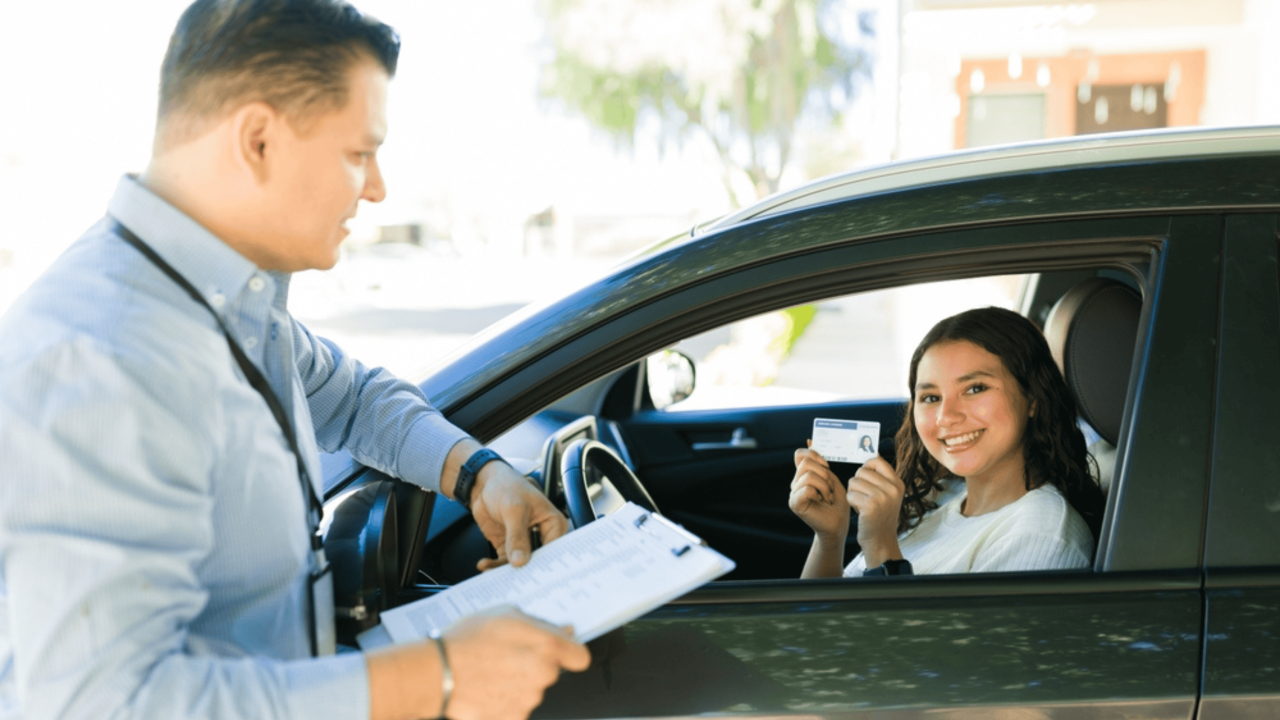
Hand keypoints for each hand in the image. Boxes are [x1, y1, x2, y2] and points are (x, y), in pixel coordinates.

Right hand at [366, 607, 589, 719]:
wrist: (436, 673)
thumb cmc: (466, 640)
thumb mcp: (505, 614)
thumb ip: (539, 624)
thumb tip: (562, 631)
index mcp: (546, 647)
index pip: (579, 657)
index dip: (570, 653)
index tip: (562, 652)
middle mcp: (543, 676)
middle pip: (550, 672)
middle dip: (535, 664)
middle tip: (508, 655)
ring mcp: (528, 700)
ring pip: (531, 690)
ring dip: (518, 682)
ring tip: (491, 670)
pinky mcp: (513, 717)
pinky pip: (515, 707)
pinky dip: (504, 700)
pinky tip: (487, 688)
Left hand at [471, 461, 568, 570]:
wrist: (482, 483)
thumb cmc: (506, 486)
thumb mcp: (514, 510)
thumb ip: (517, 536)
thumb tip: (520, 561)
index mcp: (552, 523)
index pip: (553, 550)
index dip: (544, 564)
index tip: (531, 576)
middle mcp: (541, 535)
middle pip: (537, 560)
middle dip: (524, 571)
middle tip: (511, 581)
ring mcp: (524, 542)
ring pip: (519, 564)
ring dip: (504, 570)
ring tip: (491, 572)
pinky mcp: (508, 546)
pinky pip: (504, 562)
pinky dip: (494, 566)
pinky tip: (485, 565)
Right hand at [788, 444, 849, 540]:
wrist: (839, 524)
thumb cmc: (837, 503)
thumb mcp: (831, 478)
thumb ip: (820, 463)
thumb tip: (809, 440)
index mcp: (803, 475)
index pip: (800, 454)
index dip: (815, 456)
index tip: (826, 466)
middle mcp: (795, 483)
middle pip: (806, 463)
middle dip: (824, 473)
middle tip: (829, 488)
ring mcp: (794, 493)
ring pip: (808, 475)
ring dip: (824, 486)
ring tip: (827, 496)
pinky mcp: (795, 503)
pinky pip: (807, 488)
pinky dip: (819, 493)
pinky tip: (822, 502)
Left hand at [846, 456, 904, 567]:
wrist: (881, 542)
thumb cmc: (879, 517)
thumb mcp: (887, 495)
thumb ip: (881, 477)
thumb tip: (874, 452)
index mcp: (898, 483)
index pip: (877, 461)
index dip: (866, 468)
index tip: (865, 480)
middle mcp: (893, 488)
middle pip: (861, 472)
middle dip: (857, 484)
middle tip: (864, 498)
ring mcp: (883, 497)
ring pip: (853, 482)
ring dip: (853, 494)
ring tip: (862, 505)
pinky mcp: (871, 506)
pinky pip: (850, 495)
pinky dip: (851, 503)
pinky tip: (860, 512)